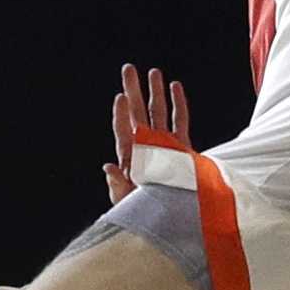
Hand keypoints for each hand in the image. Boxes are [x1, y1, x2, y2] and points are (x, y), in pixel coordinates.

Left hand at [105, 62, 192, 201]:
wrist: (174, 221)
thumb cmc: (147, 214)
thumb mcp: (128, 202)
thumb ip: (117, 185)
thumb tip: (107, 166)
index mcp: (131, 159)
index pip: (124, 130)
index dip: (122, 114)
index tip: (121, 96)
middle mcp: (146, 148)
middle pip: (138, 114)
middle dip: (134, 90)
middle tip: (128, 69)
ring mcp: (165, 146)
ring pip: (160, 113)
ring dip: (156, 92)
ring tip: (153, 72)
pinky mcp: (182, 149)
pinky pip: (180, 122)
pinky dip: (178, 104)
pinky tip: (175, 87)